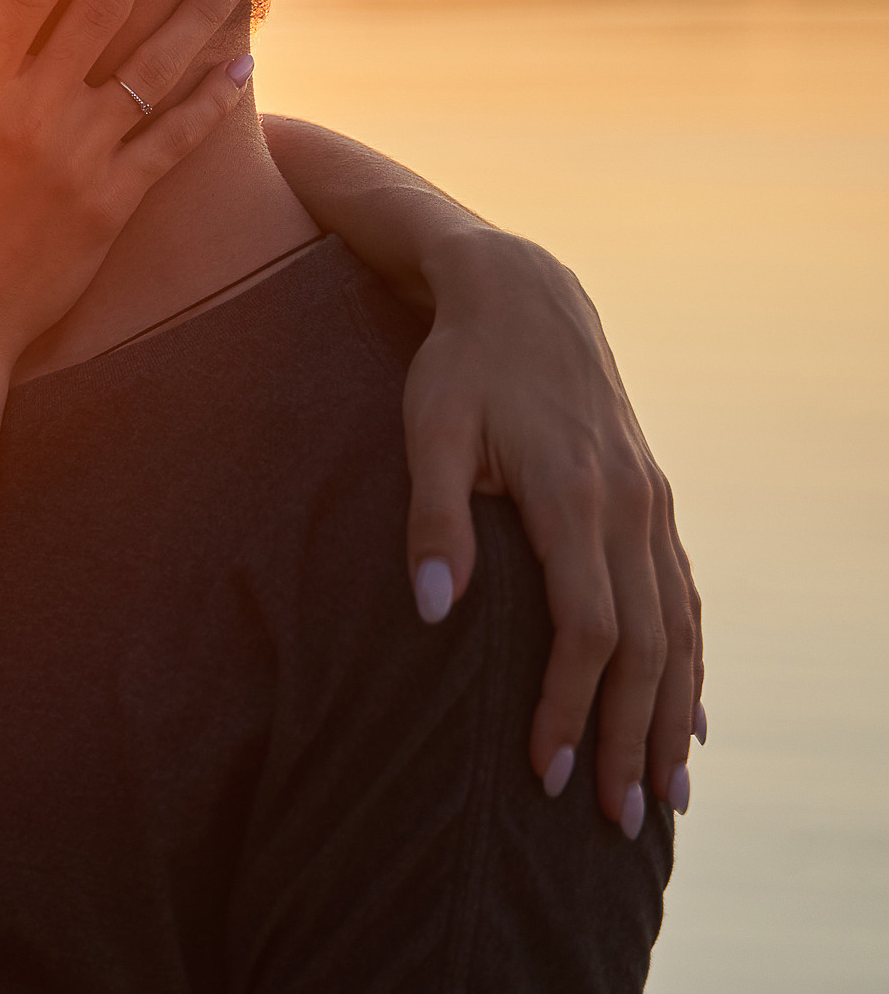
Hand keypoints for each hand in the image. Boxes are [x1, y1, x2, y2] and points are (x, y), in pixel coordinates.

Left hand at [402, 228, 701, 836]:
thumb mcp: (427, 429)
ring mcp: (651, 506)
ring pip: (678, 631)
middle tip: (618, 822)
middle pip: (644, 648)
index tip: (546, 771)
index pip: (586, 629)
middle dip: (630, 739)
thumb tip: (431, 610)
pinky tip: (688, 718)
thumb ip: (433, 518)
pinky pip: (684, 598)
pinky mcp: (652, 502)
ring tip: (666, 796)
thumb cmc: (459, 367)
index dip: (569, 705)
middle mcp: (629, 508)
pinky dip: (690, 663)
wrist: (523, 295)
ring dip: (671, 717)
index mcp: (573, 497)